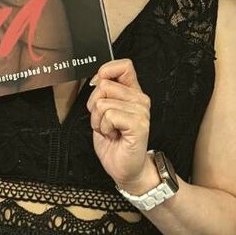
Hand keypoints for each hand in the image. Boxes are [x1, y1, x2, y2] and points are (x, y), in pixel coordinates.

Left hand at [86, 58, 153, 188]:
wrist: (125, 169)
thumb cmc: (115, 143)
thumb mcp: (104, 113)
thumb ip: (104, 94)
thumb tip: (97, 78)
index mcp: (133, 93)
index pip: (124, 65)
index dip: (106, 71)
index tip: (99, 87)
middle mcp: (140, 99)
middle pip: (104, 85)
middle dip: (94, 106)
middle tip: (105, 122)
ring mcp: (141, 111)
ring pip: (103, 103)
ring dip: (99, 121)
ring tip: (110, 131)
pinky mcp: (139, 124)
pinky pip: (109, 116)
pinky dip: (104, 128)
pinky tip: (114, 136)